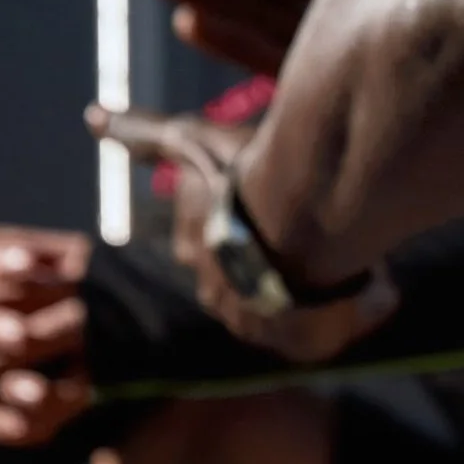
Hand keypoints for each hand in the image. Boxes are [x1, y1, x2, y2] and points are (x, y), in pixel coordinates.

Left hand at [87, 104, 396, 361]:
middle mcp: (221, 299)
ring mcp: (263, 328)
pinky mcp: (308, 347)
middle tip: (316, 229)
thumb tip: (90, 116)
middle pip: (254, 280)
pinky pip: (338, 326)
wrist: (298, 218)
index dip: (243, 222)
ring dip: (324, 286)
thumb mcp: (190, 141)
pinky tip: (373, 276)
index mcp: (194, 251)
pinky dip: (360, 302)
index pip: (211, 242)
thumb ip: (144, 133)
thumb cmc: (243, 176)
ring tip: (351, 252)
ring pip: (299, 306)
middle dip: (281, 262)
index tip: (270, 201)